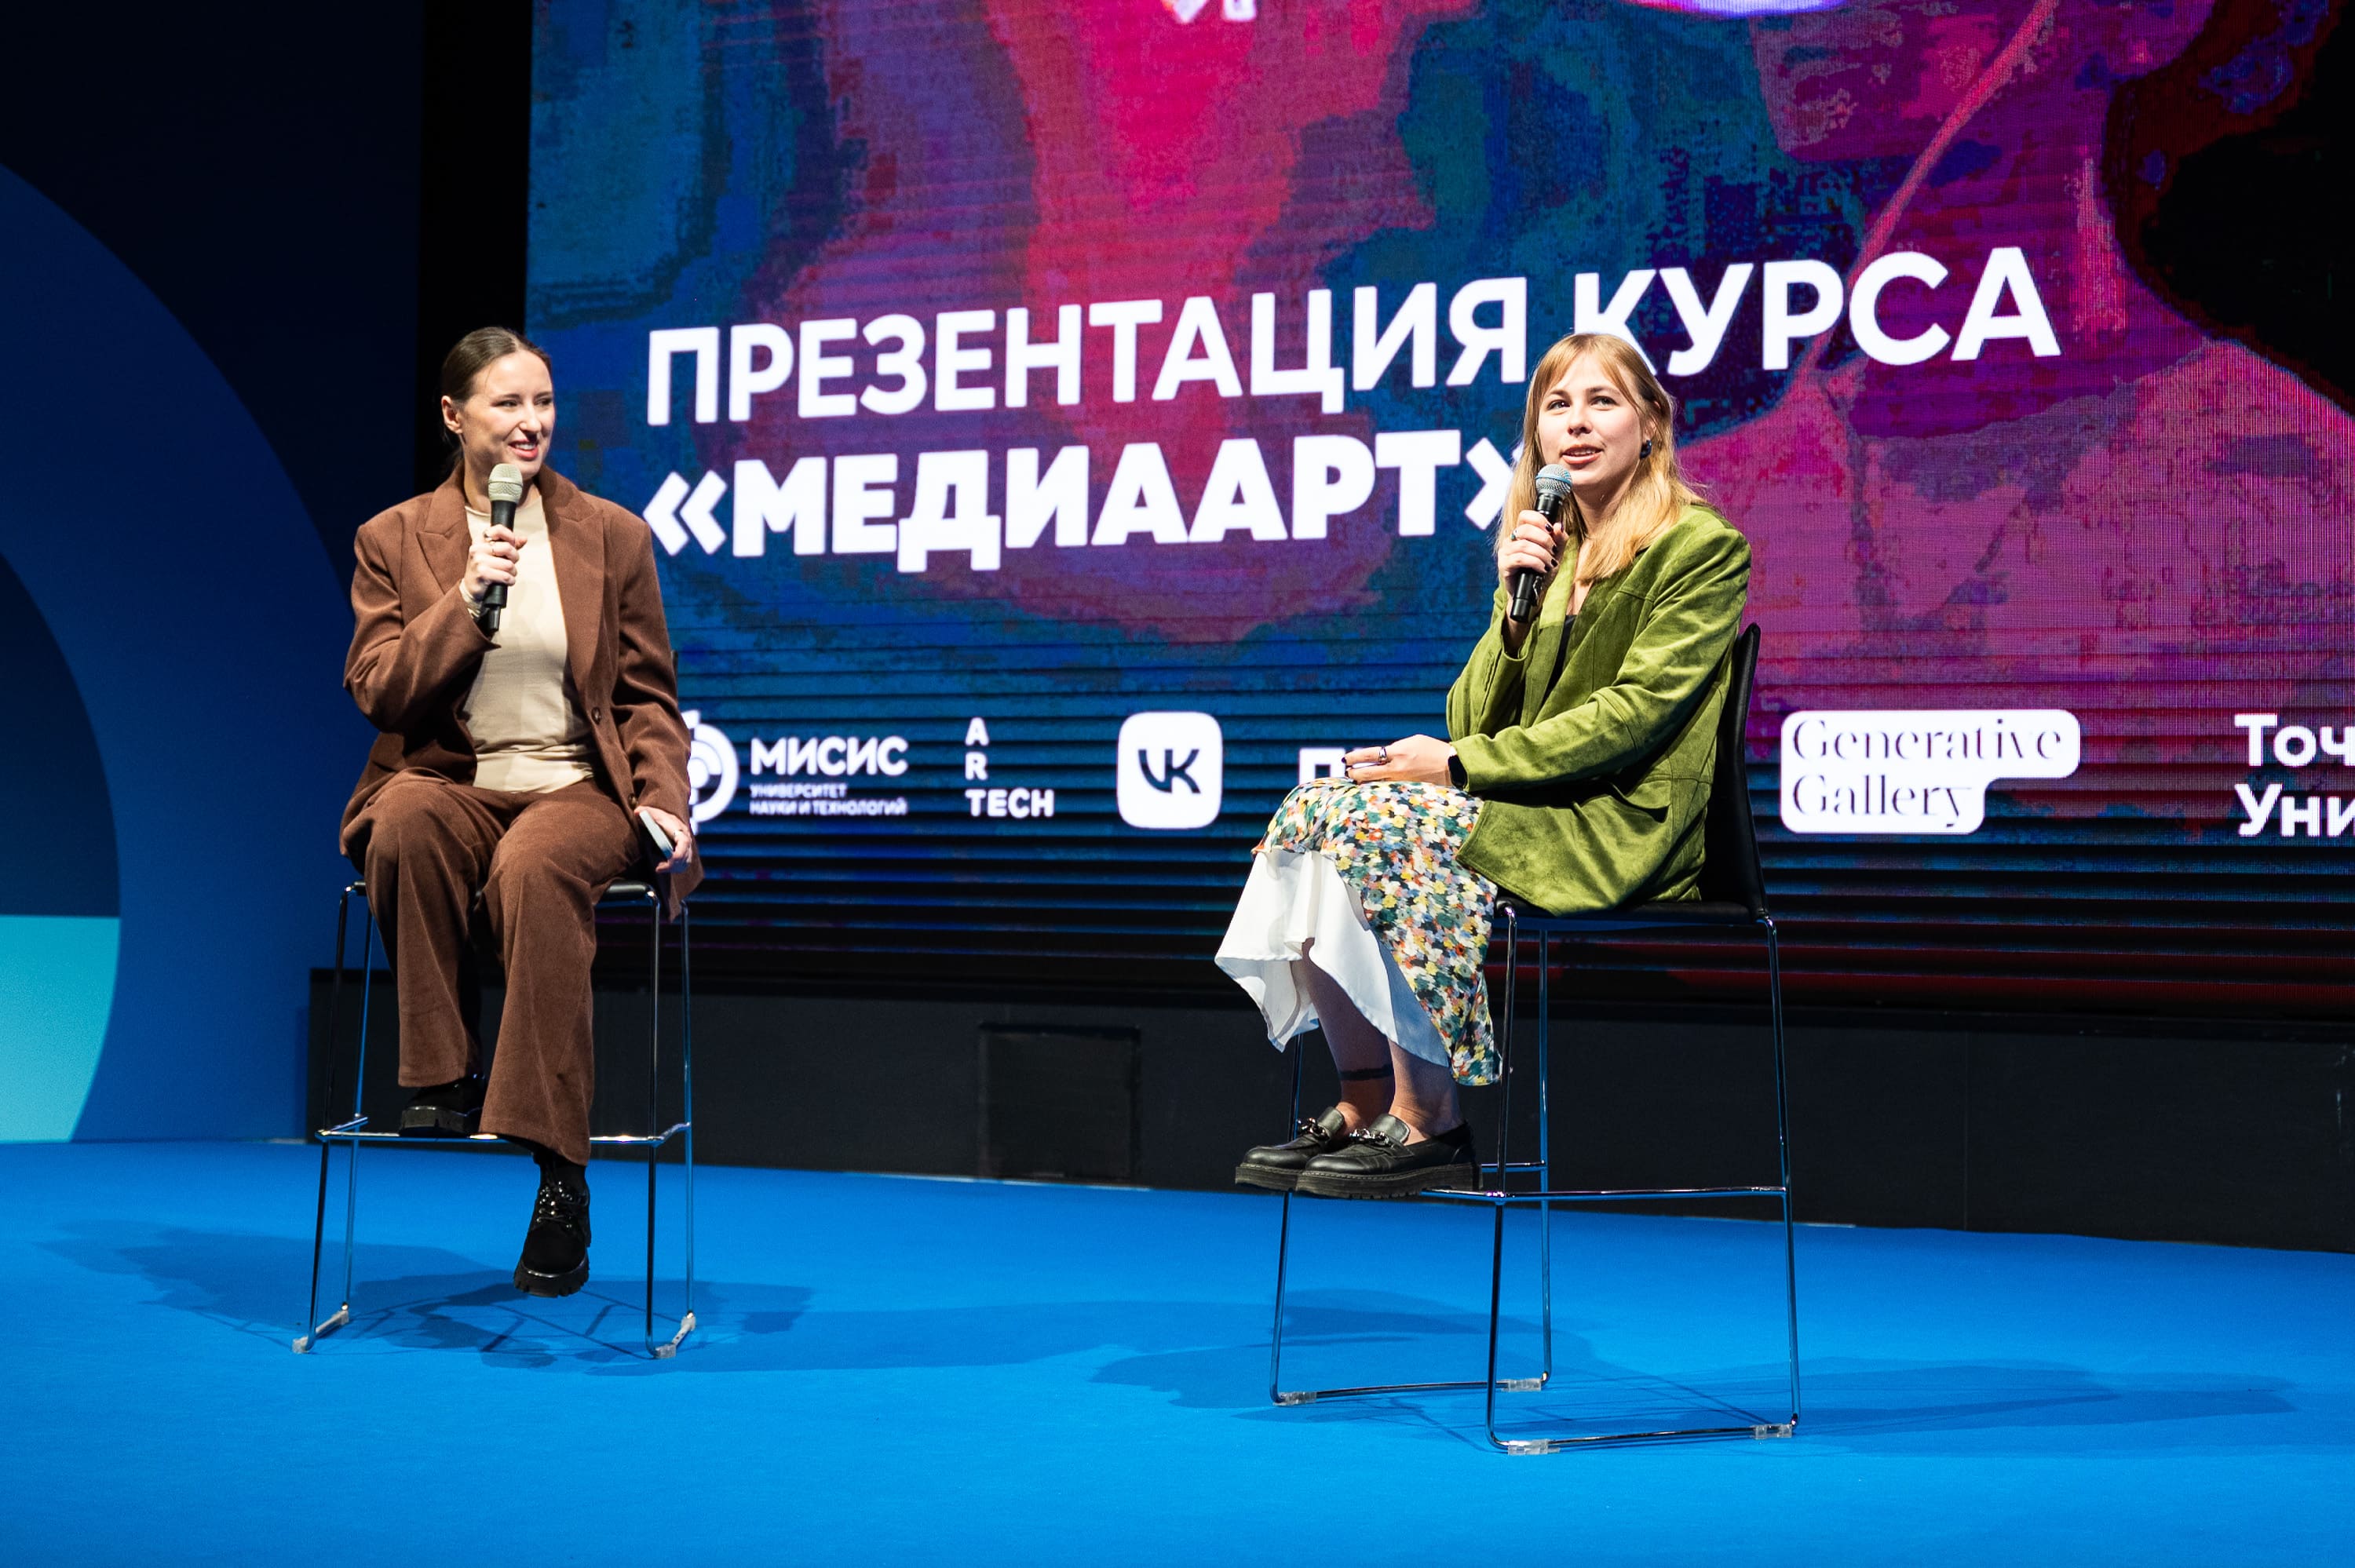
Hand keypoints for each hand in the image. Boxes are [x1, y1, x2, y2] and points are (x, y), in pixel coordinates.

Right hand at [463, 524, 523, 604]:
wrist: (470, 588)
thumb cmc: (485, 569)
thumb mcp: (494, 555)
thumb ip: (509, 545)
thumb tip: (523, 539)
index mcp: (479, 541)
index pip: (498, 529)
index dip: (510, 536)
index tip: (513, 544)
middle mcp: (477, 548)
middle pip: (507, 548)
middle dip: (515, 558)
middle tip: (511, 563)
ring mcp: (479, 561)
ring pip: (509, 564)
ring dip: (513, 572)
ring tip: (507, 574)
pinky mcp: (483, 574)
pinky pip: (506, 576)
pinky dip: (510, 581)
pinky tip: (506, 581)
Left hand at [642, 807, 693, 874]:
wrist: (667, 819)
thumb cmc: (658, 817)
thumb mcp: (651, 813)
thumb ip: (644, 812)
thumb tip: (637, 812)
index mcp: (680, 830)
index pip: (684, 844)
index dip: (677, 855)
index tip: (665, 861)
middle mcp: (687, 839)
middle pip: (685, 857)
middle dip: (672, 865)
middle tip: (658, 869)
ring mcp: (687, 847)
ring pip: (685, 862)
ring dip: (673, 868)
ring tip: (659, 869)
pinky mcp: (686, 853)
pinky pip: (684, 864)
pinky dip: (675, 868)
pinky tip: (664, 868)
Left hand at [1341, 734, 1455, 786]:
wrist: (1453, 766)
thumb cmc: (1434, 750)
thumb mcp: (1414, 741)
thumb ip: (1396, 748)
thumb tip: (1384, 755)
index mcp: (1398, 752)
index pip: (1370, 755)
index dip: (1355, 757)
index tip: (1346, 759)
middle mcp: (1397, 768)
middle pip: (1368, 773)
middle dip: (1355, 773)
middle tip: (1349, 773)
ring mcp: (1402, 782)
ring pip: (1376, 785)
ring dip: (1365, 784)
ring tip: (1357, 782)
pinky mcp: (1407, 791)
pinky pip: (1389, 791)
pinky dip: (1380, 790)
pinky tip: (1373, 791)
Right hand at [1497, 509, 1563, 615]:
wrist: (1533, 594)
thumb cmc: (1541, 572)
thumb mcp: (1555, 554)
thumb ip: (1559, 539)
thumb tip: (1559, 525)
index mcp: (1521, 533)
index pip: (1525, 516)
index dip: (1539, 520)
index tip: (1551, 530)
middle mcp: (1510, 540)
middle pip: (1525, 529)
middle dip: (1544, 539)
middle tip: (1553, 551)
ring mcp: (1505, 552)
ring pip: (1524, 545)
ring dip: (1542, 554)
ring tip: (1550, 563)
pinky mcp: (1504, 565)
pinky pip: (1520, 558)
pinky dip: (1535, 562)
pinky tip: (1542, 569)